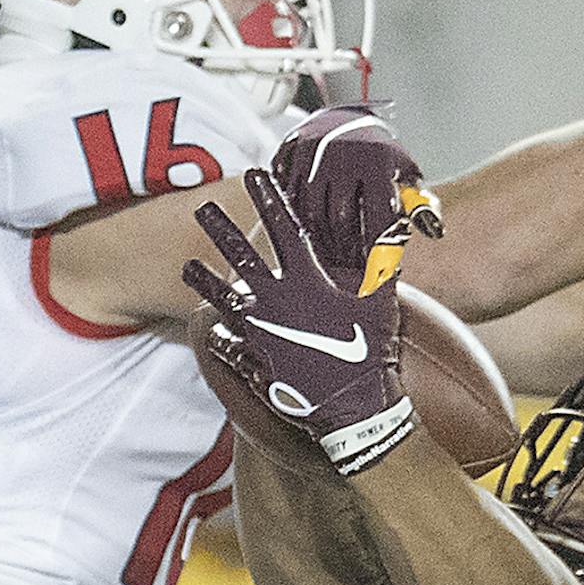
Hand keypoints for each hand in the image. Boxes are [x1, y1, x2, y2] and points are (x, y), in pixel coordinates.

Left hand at [183, 168, 414, 475]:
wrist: (356, 409)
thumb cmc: (372, 353)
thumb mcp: (382, 303)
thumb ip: (382, 264)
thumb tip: (394, 227)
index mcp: (307, 281)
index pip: (284, 229)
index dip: (270, 199)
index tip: (256, 174)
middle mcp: (277, 302)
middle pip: (241, 257)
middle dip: (221, 229)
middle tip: (202, 208)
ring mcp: (261, 333)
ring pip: (224, 299)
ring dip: (205, 281)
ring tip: (189, 267)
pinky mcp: (255, 363)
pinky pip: (229, 346)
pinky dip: (221, 338)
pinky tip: (213, 331)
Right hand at [271, 105, 441, 291]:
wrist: (347, 115)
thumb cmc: (381, 155)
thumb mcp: (405, 173)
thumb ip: (421, 204)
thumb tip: (434, 231)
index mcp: (376, 161)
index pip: (376, 217)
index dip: (375, 250)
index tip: (373, 271)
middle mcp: (343, 154)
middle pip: (339, 219)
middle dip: (344, 250)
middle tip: (347, 268)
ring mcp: (312, 150)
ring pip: (308, 211)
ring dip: (317, 240)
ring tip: (328, 255)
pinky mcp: (290, 148)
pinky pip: (286, 195)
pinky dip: (294, 216)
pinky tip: (306, 232)